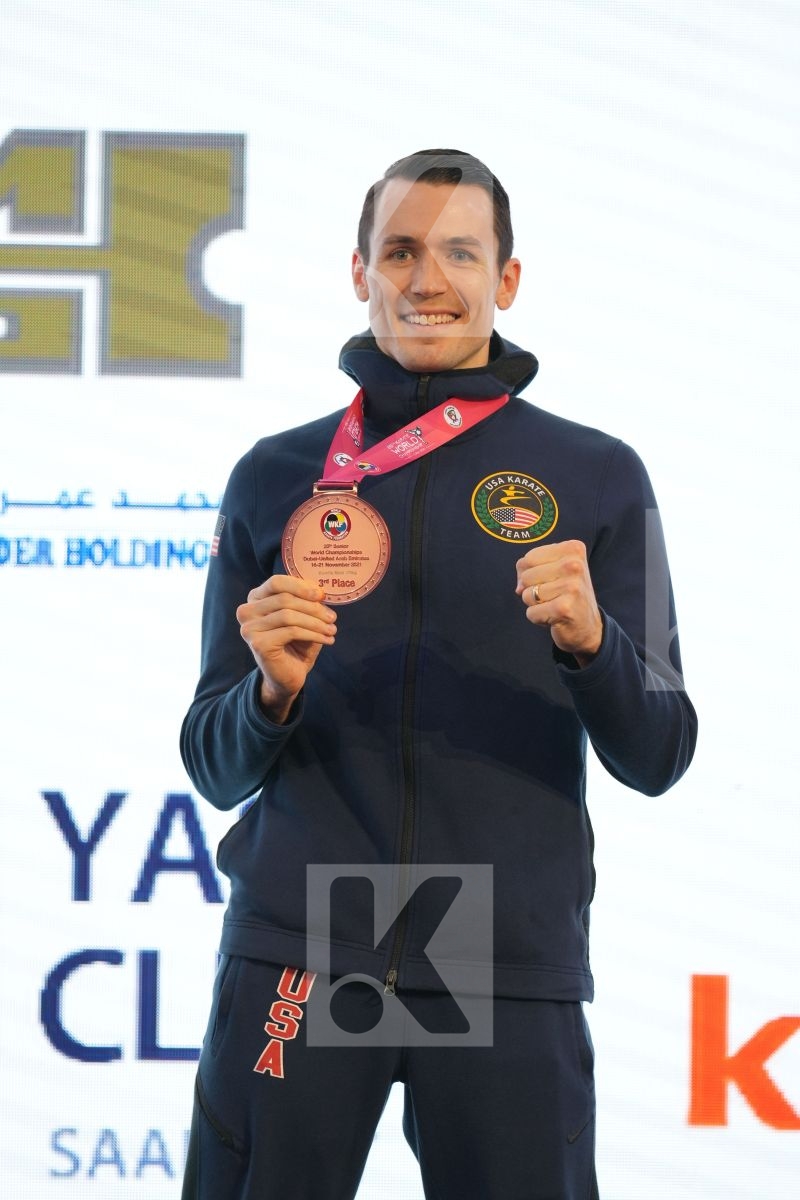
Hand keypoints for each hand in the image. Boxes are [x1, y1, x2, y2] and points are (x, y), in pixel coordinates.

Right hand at [236, 575, 336, 721]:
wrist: (288, 676)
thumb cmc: (295, 643)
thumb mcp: (302, 617)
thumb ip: (306, 601)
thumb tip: (319, 591)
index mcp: (255, 599)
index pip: (276, 583)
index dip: (300, 586)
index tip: (321, 595)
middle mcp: (246, 611)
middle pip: (285, 599)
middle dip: (313, 608)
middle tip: (332, 617)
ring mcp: (249, 628)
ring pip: (288, 615)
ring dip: (315, 622)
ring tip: (332, 630)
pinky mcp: (258, 644)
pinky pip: (291, 631)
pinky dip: (313, 634)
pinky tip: (326, 639)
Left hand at [515, 540, 602, 666]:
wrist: (589, 627)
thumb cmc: (567, 594)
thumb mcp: (553, 569)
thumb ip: (529, 567)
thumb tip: (520, 587)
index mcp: (573, 549)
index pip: (528, 558)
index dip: (531, 573)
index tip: (552, 580)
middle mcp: (574, 565)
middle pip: (526, 576)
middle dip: (533, 589)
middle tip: (554, 595)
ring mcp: (571, 587)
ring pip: (527, 595)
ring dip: (536, 604)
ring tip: (554, 604)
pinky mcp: (563, 609)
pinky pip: (531, 613)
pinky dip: (538, 618)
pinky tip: (555, 617)